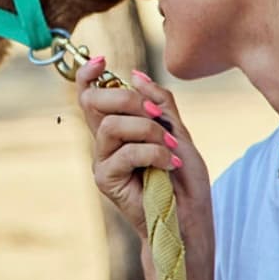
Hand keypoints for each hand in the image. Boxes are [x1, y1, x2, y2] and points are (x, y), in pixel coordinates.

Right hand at [75, 58, 212, 242]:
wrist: (189, 219)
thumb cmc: (185, 180)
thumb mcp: (178, 131)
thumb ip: (159, 103)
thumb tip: (134, 74)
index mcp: (119, 128)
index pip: (91, 95)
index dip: (89, 75)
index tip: (102, 61)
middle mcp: (105, 143)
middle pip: (93, 102)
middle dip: (128, 100)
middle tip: (156, 116)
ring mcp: (103, 161)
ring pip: (111, 125)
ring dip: (147, 130)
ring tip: (170, 146)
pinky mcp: (106, 180)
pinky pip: (124, 152)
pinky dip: (153, 153)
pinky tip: (169, 164)